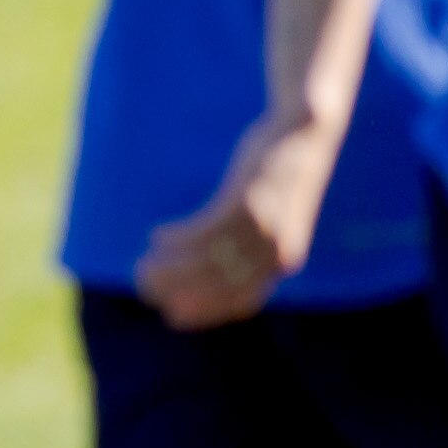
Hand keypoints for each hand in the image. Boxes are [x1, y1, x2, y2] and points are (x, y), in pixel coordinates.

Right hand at [133, 109, 343, 330]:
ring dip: (169, 266)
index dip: (204, 312)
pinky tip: (156, 235)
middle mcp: (274, 251)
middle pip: (217, 284)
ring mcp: (261, 227)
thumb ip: (252, 246)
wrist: (304, 133)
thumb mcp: (273, 217)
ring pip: (206, 260)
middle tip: (145, 287)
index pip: (241, 303)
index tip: (171, 313)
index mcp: (282, 261)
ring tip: (142, 264)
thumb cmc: (281, 177)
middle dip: (177, 290)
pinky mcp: (245, 201)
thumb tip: (214, 266)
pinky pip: (203, 229)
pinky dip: (177, 237)